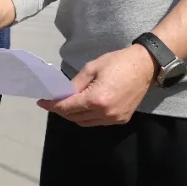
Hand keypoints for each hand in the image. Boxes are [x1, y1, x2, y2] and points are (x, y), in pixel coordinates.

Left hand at [37, 45, 156, 125]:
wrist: (145, 66)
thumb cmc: (117, 63)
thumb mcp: (91, 68)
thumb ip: (75, 84)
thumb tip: (61, 94)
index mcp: (96, 99)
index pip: (68, 107)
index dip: (52, 105)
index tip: (41, 102)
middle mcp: (105, 113)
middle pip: (75, 117)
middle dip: (61, 110)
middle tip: (53, 101)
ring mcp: (114, 119)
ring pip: (85, 122)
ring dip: (73, 115)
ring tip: (66, 104)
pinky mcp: (121, 120)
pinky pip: (97, 122)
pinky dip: (87, 116)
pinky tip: (82, 106)